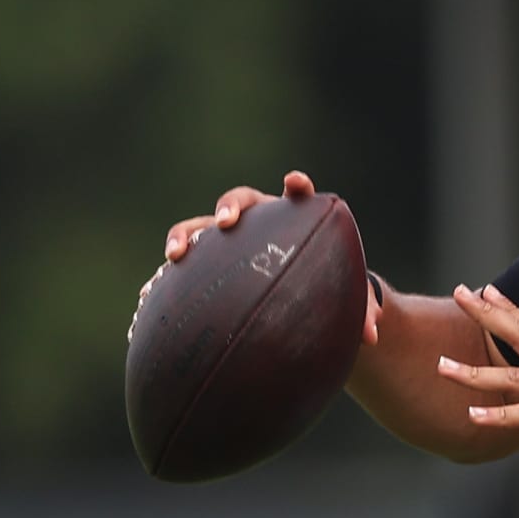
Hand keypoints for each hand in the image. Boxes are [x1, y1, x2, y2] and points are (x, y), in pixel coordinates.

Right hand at [156, 171, 381, 346]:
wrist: (300, 306)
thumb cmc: (329, 294)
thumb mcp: (350, 303)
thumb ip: (364, 312)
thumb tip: (372, 336)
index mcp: (294, 222)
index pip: (298, 197)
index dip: (297, 186)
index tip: (296, 181)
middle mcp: (256, 224)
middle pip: (240, 203)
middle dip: (231, 208)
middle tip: (227, 223)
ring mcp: (225, 244)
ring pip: (198, 230)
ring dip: (185, 237)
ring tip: (175, 257)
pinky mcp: (203, 270)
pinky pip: (178, 273)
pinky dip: (161, 284)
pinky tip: (146, 305)